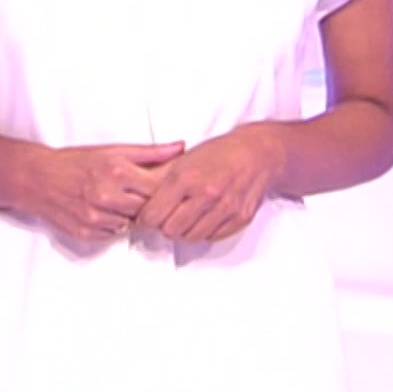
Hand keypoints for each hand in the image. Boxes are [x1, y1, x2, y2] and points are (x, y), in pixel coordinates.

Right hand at [16, 141, 183, 243]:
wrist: (39, 179)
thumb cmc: (77, 162)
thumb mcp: (113, 151)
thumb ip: (151, 153)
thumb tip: (180, 148)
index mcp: (116, 172)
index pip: (157, 189)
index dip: (162, 190)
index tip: (162, 188)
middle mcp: (106, 196)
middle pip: (145, 209)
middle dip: (144, 203)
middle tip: (136, 193)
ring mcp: (95, 217)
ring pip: (130, 224)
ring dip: (127, 215)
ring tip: (116, 201)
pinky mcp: (86, 233)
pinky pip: (112, 234)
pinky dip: (112, 225)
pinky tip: (103, 211)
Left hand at [135, 125, 285, 243]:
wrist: (256, 154)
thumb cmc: (218, 154)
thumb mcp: (183, 159)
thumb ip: (158, 179)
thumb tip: (136, 198)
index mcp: (185, 177)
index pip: (153, 215)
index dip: (147, 218)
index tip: (149, 215)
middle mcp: (205, 193)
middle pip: (170, 230)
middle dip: (165, 226)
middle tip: (168, 216)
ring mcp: (224, 207)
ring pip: (191, 237)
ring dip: (185, 230)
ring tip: (187, 216)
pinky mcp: (239, 218)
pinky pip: (212, 237)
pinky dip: (205, 230)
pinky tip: (205, 217)